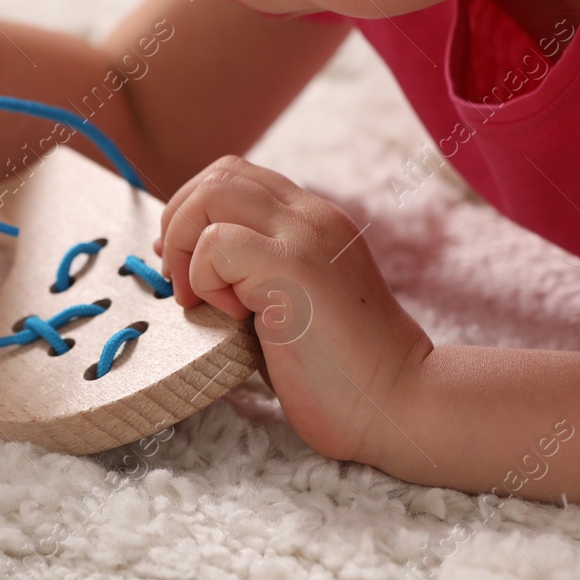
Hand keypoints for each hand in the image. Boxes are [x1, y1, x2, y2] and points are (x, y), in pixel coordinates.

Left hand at [154, 155, 431, 463]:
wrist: (400, 405)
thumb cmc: (340, 373)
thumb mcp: (289, 304)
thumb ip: (253, 274)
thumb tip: (188, 264)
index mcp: (313, 222)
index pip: (236, 176)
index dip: (194, 213)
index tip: (184, 266)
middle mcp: (311, 217)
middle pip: (220, 173)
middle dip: (179, 221)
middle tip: (184, 282)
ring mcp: (305, 237)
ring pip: (213, 192)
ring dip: (185, 244)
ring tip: (202, 297)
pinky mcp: (294, 268)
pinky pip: (217, 242)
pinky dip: (204, 277)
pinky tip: (233, 316)